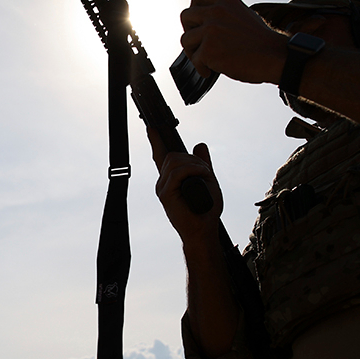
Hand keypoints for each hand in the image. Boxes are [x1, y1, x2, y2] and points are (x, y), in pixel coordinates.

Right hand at [149, 127, 222, 241]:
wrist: (204, 230)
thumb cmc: (206, 209)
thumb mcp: (208, 180)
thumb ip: (203, 164)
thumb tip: (200, 145)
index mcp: (171, 179)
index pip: (161, 156)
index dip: (156, 141)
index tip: (151, 128)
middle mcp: (164, 182)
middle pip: (173, 155)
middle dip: (194, 160)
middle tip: (206, 173)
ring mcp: (162, 187)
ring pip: (175, 161)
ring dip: (196, 166)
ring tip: (205, 179)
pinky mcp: (165, 193)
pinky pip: (178, 172)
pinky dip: (192, 171)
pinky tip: (201, 178)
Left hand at [179, 0, 287, 84]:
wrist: (274, 56)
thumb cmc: (261, 41)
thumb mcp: (243, 15)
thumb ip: (224, 13)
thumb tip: (204, 22)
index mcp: (226, 1)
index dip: (194, 8)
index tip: (199, 22)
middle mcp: (217, 12)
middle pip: (185, 16)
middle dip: (189, 31)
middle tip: (198, 43)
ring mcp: (212, 30)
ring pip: (186, 39)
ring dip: (193, 52)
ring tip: (206, 59)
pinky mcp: (209, 49)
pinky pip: (194, 60)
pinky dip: (201, 68)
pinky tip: (210, 71)